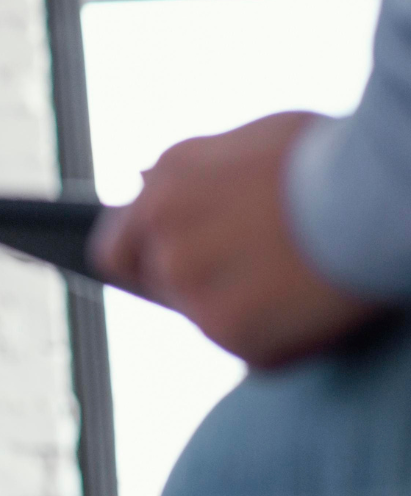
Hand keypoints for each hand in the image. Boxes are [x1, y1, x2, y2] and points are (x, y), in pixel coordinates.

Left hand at [90, 111, 379, 367]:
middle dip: (206, 286)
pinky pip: (252, 351)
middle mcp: (163, 233)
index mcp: (164, 184)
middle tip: (265, 275)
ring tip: (301, 284)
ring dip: (249, 315)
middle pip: (165, 286)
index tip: (171, 273)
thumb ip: (196, 175)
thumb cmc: (333, 159)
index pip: (116, 249)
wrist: (379, 191)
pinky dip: (284, 344)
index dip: (144, 264)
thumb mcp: (250, 143)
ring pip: (209, 320)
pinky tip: (317, 312)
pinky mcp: (226, 327)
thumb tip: (145, 183)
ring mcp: (189, 283)